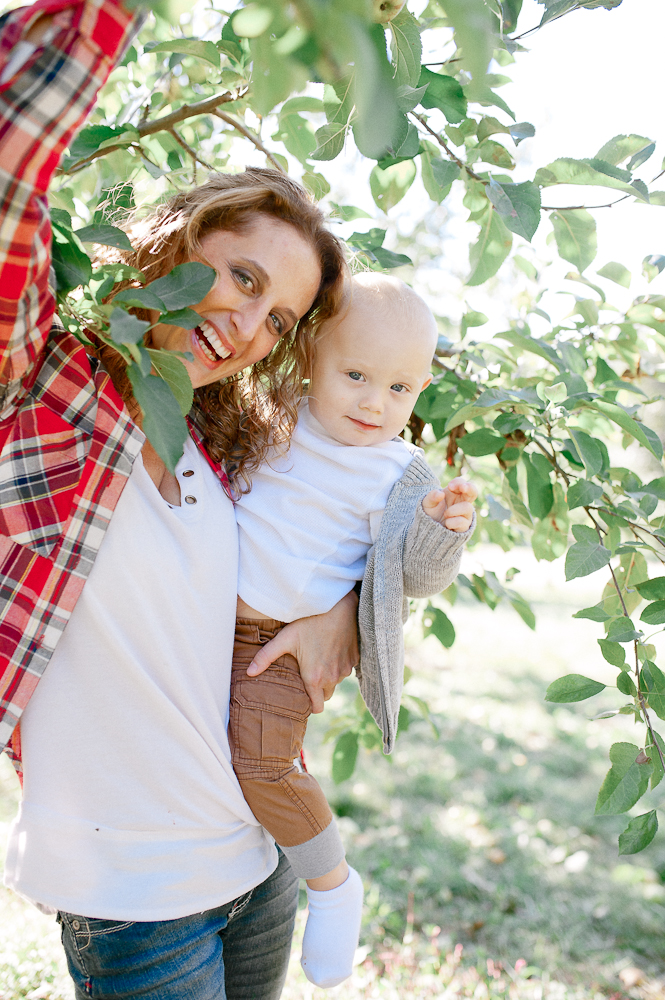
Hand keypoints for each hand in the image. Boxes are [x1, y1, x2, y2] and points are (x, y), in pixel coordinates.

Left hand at [246, 589, 358, 712]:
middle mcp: (333, 677)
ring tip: (319, 657)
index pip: (316, 708)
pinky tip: (331, 649)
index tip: (302, 695)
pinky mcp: (355, 659)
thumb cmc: (309, 621)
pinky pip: (347, 669)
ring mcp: (346, 669)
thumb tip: (249, 673)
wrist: (338, 606)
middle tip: (308, 673)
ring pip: (337, 681)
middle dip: (318, 689)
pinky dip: (340, 664)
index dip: (309, 704)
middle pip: (326, 695)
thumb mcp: (285, 638)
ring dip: (329, 675)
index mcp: (315, 678)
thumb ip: (266, 657)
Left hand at [422, 476, 477, 531]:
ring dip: (454, 510)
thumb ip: (432, 497)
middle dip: (470, 488)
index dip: (458, 483)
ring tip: (445, 514)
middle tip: (463, 488)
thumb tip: (441, 494)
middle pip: (473, 492)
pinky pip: (462, 522)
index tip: (450, 486)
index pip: (461, 483)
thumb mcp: (427, 503)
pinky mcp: (465, 526)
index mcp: (454, 493)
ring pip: (467, 507)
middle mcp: (462, 501)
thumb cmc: (432, 512)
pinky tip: (447, 523)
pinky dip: (452, 522)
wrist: (430, 529)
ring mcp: (465, 514)